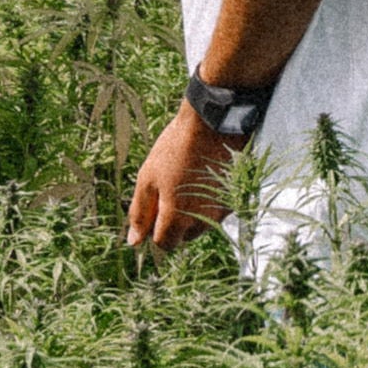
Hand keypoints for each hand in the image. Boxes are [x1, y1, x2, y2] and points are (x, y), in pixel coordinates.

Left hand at [126, 103, 235, 250]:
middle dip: (173, 222)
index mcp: (178, 218)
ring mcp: (221, 210)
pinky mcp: (233, 197)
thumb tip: (134, 242)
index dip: (154, 229)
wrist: (213, 124)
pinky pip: (215, 210)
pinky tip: (201, 177)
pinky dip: (207, 201)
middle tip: (168, 191)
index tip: (152, 209)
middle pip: (184, 235)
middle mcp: (203, 221)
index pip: (164, 243)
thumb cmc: (175, 149)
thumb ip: (140, 213)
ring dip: (191, 212)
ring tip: (185, 181)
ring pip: (201, 223)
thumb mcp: (148, 179)